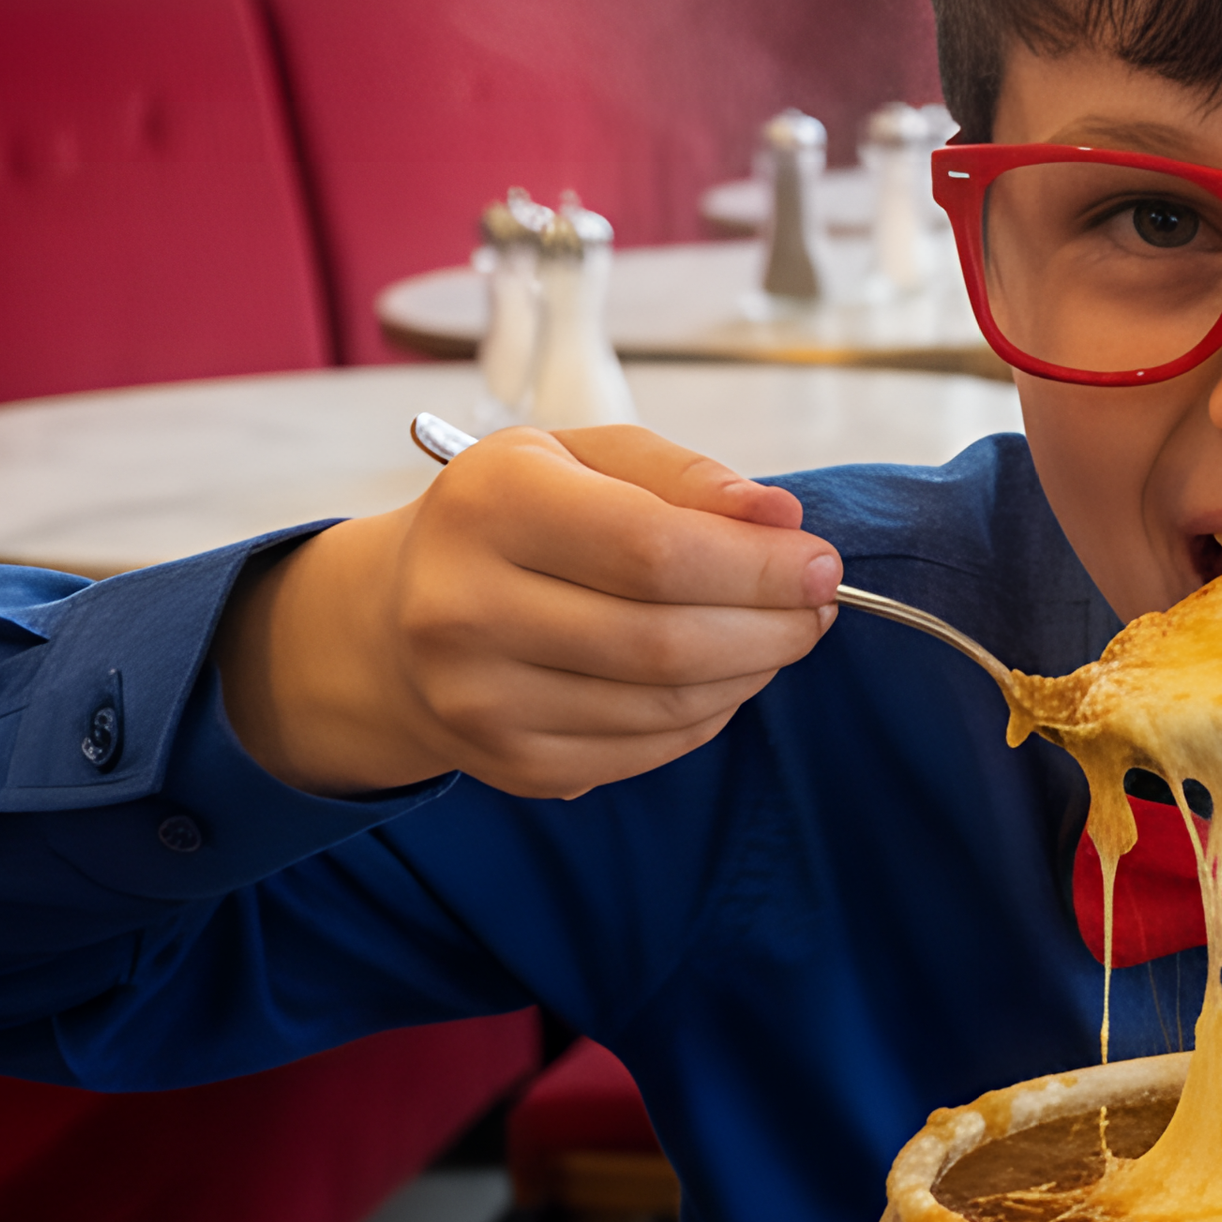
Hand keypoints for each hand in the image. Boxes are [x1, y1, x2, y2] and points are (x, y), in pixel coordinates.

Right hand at [218, 422, 840, 800]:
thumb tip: (781, 519)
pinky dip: (706, 716)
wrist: (399, 614)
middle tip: (816, 607)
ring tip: (775, 635)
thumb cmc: (517, 517)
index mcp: (489, 504)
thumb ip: (686, 477)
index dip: (759, 567)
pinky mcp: (507, 762)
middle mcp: (465, 607)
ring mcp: (478, 699)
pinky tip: (720, 677)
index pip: (655, 550)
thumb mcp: (586, 458)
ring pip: (665, 706)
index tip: (821, 563)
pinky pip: (645, 750)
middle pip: (666, 641)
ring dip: (749, 673)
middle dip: (772, 628)